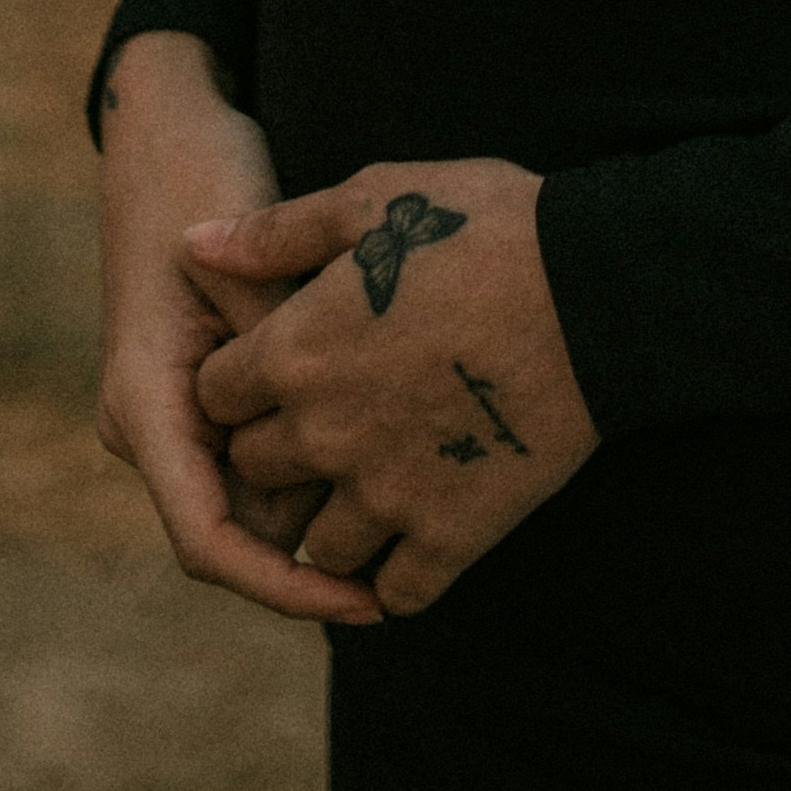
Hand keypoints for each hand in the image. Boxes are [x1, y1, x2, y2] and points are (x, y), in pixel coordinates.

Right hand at [92, 36, 377, 629]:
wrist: (167, 126)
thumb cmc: (203, 180)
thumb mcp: (250, 268)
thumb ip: (283, 364)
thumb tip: (327, 460)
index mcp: (147, 403)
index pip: (209, 540)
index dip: (287, 589)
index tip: (368, 604)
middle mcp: (152, 423)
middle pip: (243, 528)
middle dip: (323, 537)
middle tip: (422, 517)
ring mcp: (175, 412)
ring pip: (258, 496)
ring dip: (326, 494)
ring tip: (418, 468)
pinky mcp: (205, 394)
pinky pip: (263, 457)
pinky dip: (319, 459)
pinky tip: (390, 442)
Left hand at [189, 159, 596, 618]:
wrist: (598, 290)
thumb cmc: (486, 229)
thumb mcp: (374, 199)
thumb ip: (276, 233)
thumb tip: (192, 244)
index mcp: (294, 351)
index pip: (214, 398)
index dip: (244, 382)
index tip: (283, 368)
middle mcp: (325, 432)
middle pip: (258, 471)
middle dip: (282, 449)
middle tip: (332, 423)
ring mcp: (386, 491)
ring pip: (318, 544)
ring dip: (336, 521)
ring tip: (375, 487)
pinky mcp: (451, 532)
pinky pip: (398, 590)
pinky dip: (400, 576)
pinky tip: (418, 541)